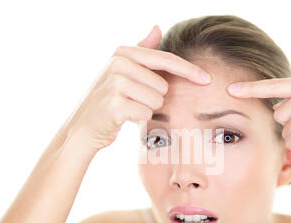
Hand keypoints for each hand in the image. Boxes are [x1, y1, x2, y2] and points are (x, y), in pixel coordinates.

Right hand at [62, 25, 211, 152]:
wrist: (83, 127)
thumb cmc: (108, 99)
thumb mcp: (122, 70)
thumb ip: (142, 49)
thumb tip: (158, 26)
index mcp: (123, 52)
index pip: (166, 59)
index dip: (189, 70)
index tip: (207, 79)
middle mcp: (118, 63)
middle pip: (163, 85)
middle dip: (154, 98)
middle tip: (133, 101)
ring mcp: (115, 83)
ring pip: (157, 100)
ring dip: (147, 109)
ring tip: (128, 108)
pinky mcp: (114, 104)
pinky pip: (146, 113)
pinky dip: (139, 120)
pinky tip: (124, 118)